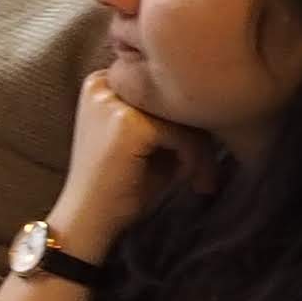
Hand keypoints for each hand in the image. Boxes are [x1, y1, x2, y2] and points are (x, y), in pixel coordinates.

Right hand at [47, 69, 200, 257]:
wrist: (87, 218)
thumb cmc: (117, 183)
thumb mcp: (142, 140)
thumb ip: (166, 115)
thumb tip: (215, 103)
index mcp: (103, 82)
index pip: (161, 88)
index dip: (183, 119)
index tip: (197, 154)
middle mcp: (104, 83)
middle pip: (172, 98)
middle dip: (196, 135)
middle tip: (205, 172)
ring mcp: (112, 101)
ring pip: (180, 114)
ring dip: (199, 149)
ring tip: (200, 179)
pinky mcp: (127, 123)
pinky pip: (181, 133)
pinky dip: (193, 159)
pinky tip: (187, 179)